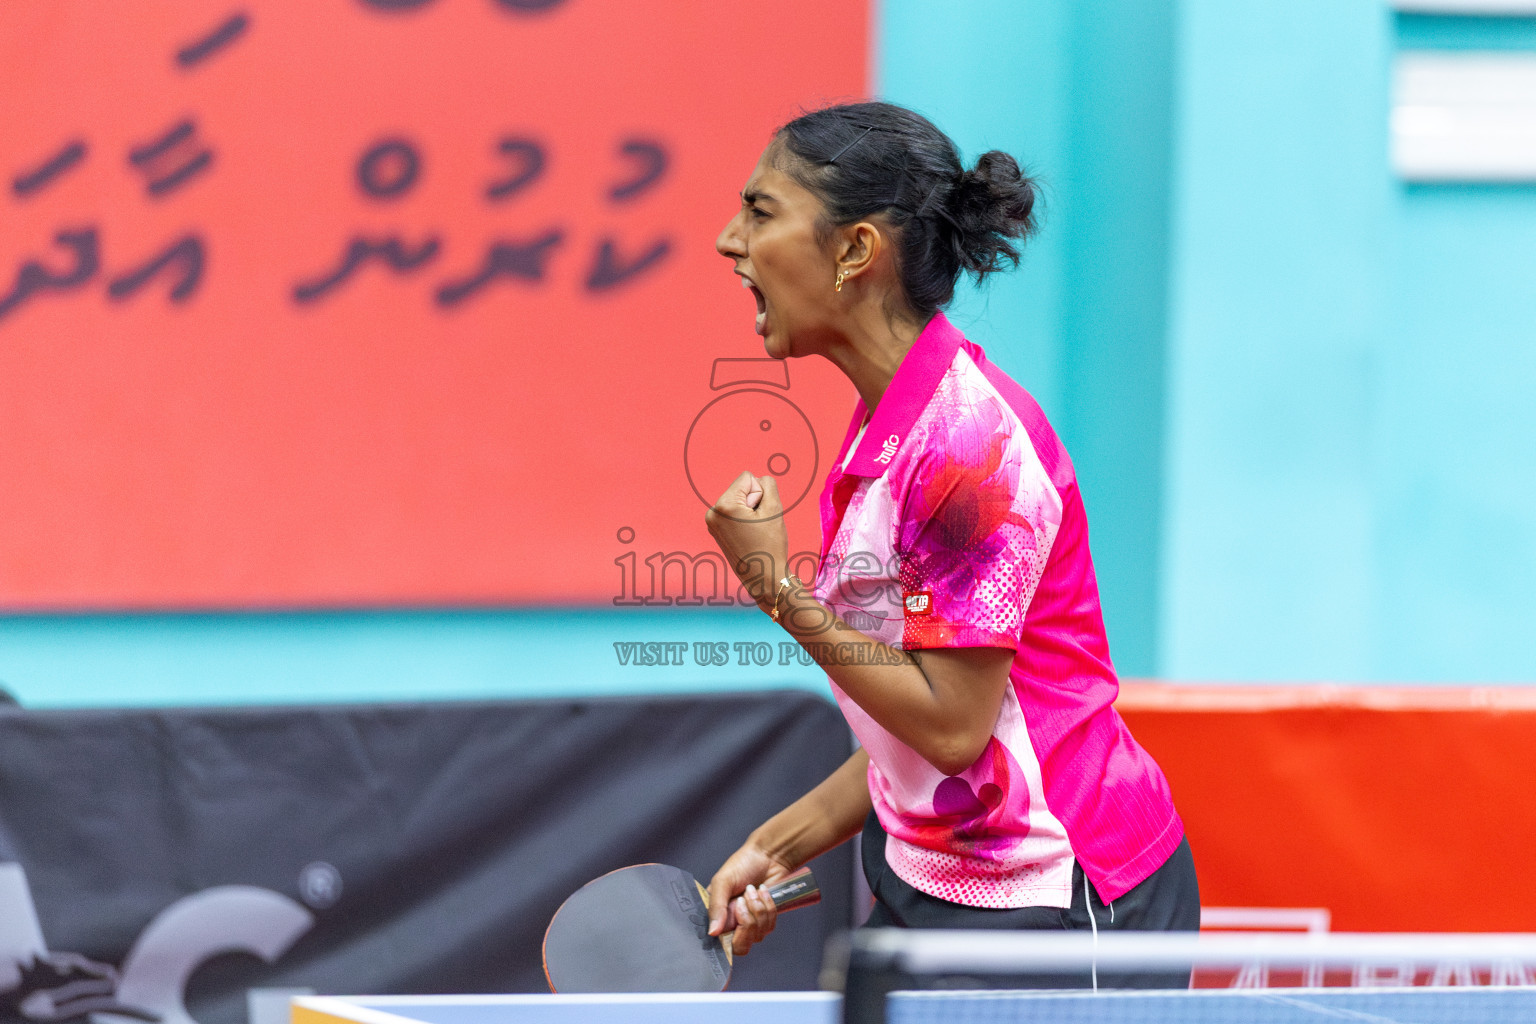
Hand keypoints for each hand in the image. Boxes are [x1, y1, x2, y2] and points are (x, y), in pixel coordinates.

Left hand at [705, 471, 788, 610]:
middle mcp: (712, 512)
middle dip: (753, 503)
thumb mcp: (775, 508)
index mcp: (723, 505)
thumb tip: (757, 481)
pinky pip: (734, 512)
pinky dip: (743, 520)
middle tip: (757, 527)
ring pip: (739, 500)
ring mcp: (711, 522)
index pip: (748, 478)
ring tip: (753, 532)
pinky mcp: (715, 530)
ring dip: (749, 512)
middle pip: (741, 489)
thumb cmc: (770, 545)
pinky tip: (747, 536)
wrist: (763, 577)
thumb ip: (768, 485)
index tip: (760, 516)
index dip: (760, 494)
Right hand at [706, 841, 794, 956]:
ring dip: (757, 909)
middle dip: (746, 924)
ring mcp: (751, 924)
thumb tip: (712, 932)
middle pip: (740, 947)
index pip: (718, 944)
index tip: (731, 920)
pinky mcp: (767, 921)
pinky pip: (769, 926)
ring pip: (757, 935)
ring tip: (753, 890)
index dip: (725, 939)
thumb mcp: (723, 881)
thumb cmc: (742, 864)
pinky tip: (763, 892)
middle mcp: (733, 924)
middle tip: (743, 902)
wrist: (768, 856)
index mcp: (717, 916)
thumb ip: (715, 906)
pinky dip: (768, 907)